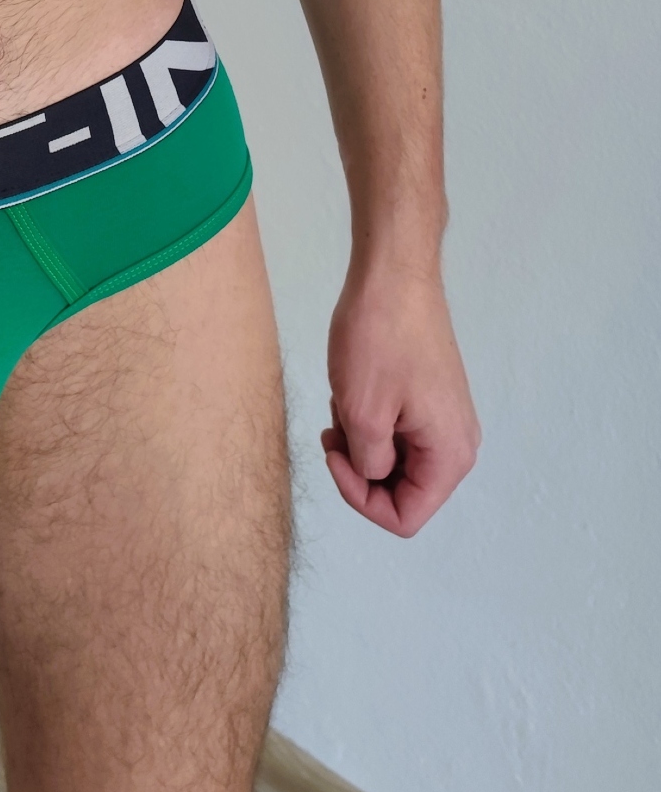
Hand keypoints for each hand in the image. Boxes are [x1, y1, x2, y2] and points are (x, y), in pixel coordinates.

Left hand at [321, 256, 479, 536]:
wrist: (394, 274)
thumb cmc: (380, 337)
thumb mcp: (363, 414)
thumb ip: (368, 465)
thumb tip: (374, 476)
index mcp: (450, 456)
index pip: (405, 517)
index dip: (360, 498)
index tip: (336, 455)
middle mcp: (456, 443)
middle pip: (400, 490)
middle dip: (358, 466)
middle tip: (333, 428)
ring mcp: (444, 418)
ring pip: (392, 458)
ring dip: (359, 438)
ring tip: (345, 396)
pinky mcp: (429, 397)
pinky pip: (394, 429)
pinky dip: (367, 416)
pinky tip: (353, 386)